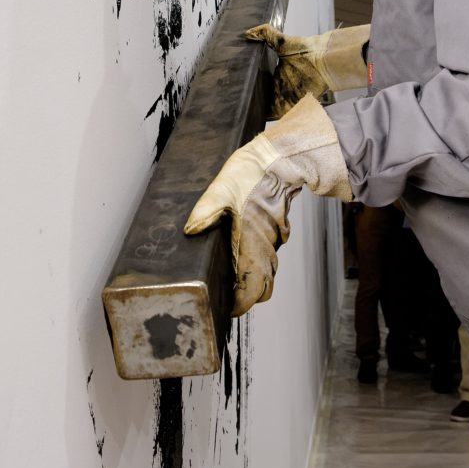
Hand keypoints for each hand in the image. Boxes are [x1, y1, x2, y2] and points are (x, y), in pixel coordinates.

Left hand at [184, 94, 351, 314]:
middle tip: (225, 297)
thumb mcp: (221, 190)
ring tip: (229, 281)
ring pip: (266, 273)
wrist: (277, 158)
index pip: (251, 290)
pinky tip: (240, 256)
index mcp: (251, 244)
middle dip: (246, 297)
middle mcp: (264, 247)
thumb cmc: (252, 174)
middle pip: (262, 289)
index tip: (227, 309)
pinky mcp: (273, 231)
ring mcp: (271, 240)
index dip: (239, 305)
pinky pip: (267, 256)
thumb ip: (206, 211)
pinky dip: (256, 264)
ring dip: (251, 281)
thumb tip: (191, 229)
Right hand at [245, 22, 369, 116]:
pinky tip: (264, 120)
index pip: (261, 86)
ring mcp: (289, 97)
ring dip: (262, 113)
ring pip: (272, 110)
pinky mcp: (297, 105)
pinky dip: (276, 120)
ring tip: (248, 116)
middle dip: (255, 104)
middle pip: (265, 100)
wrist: (323, 59)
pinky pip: (285, 116)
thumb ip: (265, 34)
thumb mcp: (281, 41)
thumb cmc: (305, 49)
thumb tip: (247, 32)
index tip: (240, 94)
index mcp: (277, 75)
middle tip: (241, 107)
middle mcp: (282, 88)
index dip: (252, 91)